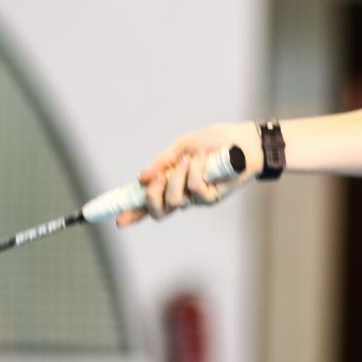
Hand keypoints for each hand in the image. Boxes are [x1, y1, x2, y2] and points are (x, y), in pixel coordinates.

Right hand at [117, 122, 261, 226]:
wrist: (244, 141)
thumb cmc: (215, 142)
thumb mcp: (182, 147)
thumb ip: (162, 162)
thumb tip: (140, 179)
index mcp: (170, 182)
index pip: (147, 202)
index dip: (132, 213)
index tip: (116, 220)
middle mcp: (182, 195)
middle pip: (157, 211)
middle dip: (151, 196)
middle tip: (156, 178)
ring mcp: (197, 199)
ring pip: (174, 201)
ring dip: (177, 178)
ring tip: (189, 160)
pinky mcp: (212, 198)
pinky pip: (195, 190)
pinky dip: (196, 171)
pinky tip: (205, 158)